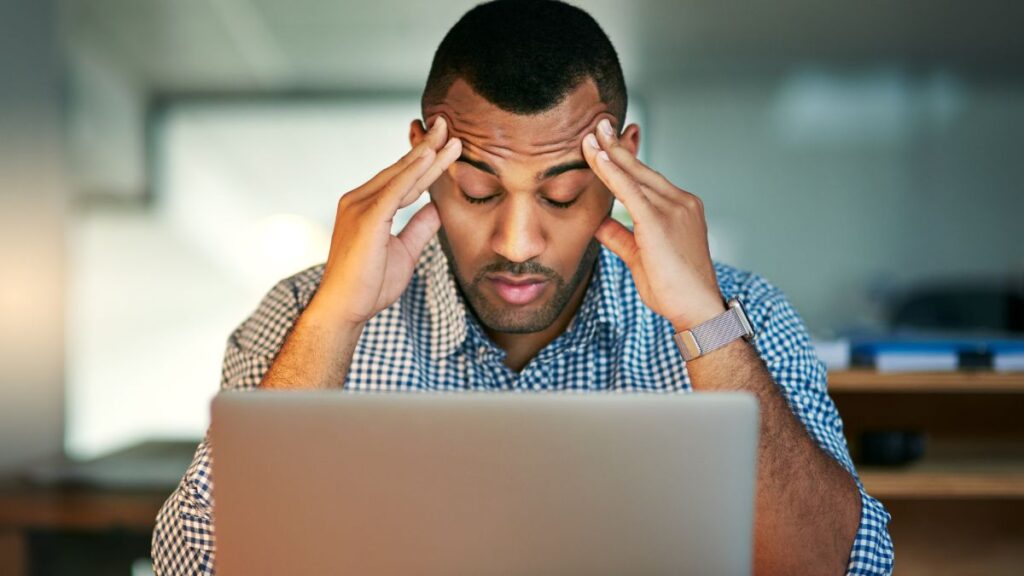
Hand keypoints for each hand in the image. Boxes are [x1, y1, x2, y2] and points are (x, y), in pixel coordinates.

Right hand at [309, 118, 461, 326]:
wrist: (345, 308)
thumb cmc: (370, 285)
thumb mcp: (405, 252)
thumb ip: (419, 228)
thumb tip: (437, 208)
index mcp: (368, 207)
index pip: (404, 179)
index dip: (426, 162)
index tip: (446, 144)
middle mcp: (359, 200)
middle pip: (401, 169)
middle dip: (427, 147)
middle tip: (447, 124)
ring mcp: (359, 206)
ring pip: (400, 175)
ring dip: (426, 154)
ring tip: (448, 135)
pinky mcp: (366, 218)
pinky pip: (394, 190)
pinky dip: (412, 172)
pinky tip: (429, 157)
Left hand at [582, 119, 724, 331]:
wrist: (696, 309)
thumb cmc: (673, 288)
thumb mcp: (640, 257)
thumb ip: (620, 236)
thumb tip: (599, 223)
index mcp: (680, 208)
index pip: (647, 178)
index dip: (626, 159)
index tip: (609, 141)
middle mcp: (680, 202)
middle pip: (641, 168)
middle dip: (617, 145)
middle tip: (598, 124)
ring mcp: (673, 209)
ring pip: (634, 175)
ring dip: (610, 153)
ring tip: (592, 134)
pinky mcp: (659, 222)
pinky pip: (630, 191)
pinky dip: (612, 173)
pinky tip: (598, 158)